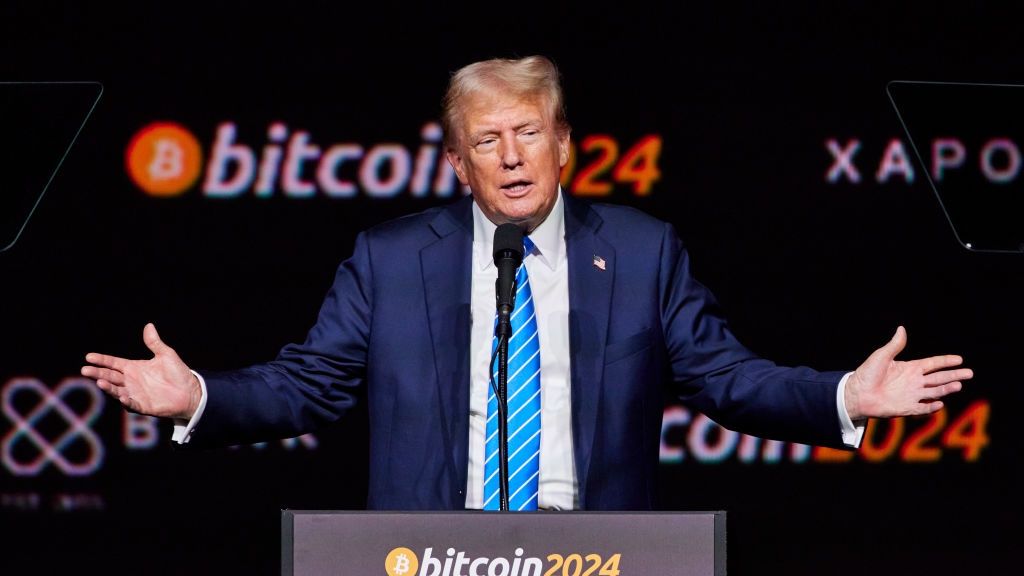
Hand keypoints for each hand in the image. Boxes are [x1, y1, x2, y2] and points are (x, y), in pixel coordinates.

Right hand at [81, 323, 200, 418]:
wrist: (191, 391)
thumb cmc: (178, 373)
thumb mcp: (166, 355)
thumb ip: (155, 343)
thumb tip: (149, 325)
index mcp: (134, 368)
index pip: (114, 363)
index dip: (102, 360)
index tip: (89, 357)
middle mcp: (131, 381)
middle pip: (110, 376)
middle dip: (98, 373)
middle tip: (85, 370)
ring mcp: (136, 394)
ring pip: (117, 390)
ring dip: (108, 387)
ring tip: (100, 382)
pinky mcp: (144, 406)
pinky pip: (132, 404)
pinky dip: (126, 401)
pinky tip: (121, 396)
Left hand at [845, 326, 972, 420]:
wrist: (857, 393)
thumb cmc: (867, 373)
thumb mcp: (881, 356)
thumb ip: (895, 345)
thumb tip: (902, 328)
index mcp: (910, 368)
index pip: (932, 364)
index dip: (945, 361)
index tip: (960, 359)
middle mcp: (914, 382)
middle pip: (939, 378)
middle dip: (954, 375)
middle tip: (969, 373)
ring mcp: (912, 395)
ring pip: (934, 392)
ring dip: (946, 389)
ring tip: (958, 385)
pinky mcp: (906, 408)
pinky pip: (922, 408)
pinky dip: (931, 406)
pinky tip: (940, 402)